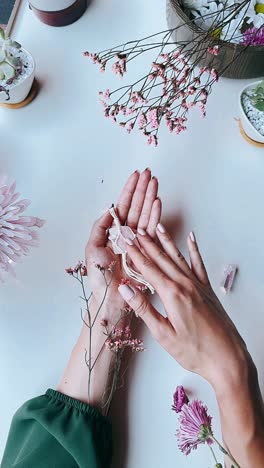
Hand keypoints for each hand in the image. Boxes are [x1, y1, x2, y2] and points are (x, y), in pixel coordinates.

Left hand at [85, 169, 161, 318]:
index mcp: (113, 232)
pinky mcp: (148, 251)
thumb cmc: (99, 277)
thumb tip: (108, 209)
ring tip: (155, 183)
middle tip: (149, 173)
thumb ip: (99, 227)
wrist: (110, 298)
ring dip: (150, 198)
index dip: (129, 190)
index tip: (135, 176)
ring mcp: (138, 242)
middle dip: (142, 189)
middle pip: (135, 207)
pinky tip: (158, 203)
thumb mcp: (92, 248)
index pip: (122, 206)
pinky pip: (152, 230)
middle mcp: (127, 234)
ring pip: (144, 214)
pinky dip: (155, 216)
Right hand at [118, 224, 249, 389]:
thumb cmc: (195, 351)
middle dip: (145, 243)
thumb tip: (125, 289)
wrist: (227, 357)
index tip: (124, 240)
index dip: (134, 253)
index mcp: (172, 294)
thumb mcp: (163, 334)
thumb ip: (144, 308)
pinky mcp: (207, 289)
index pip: (148, 268)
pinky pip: (199, 264)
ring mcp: (198, 285)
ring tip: (156, 226)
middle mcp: (185, 284)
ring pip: (178, 257)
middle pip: (161, 258)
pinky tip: (191, 238)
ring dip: (165, 241)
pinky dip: (194, 250)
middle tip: (133, 230)